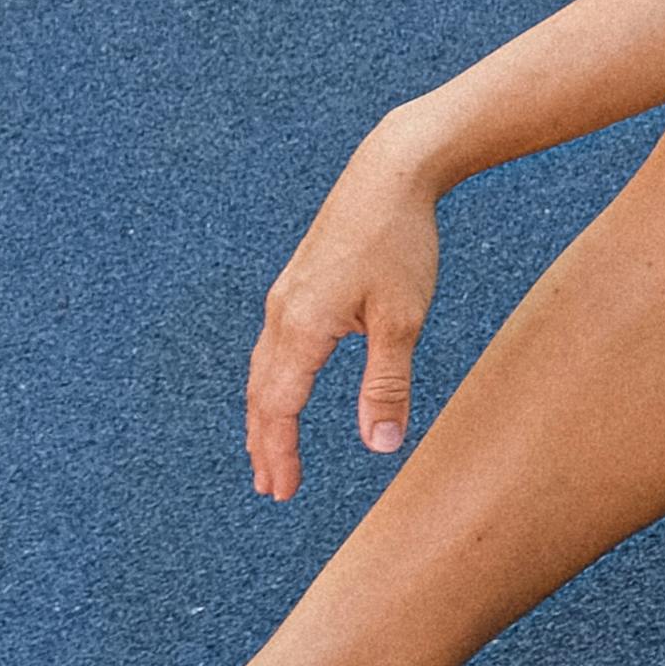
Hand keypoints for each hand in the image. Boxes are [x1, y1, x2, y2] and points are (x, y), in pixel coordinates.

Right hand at [246, 128, 449, 499]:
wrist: (389, 173)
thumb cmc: (400, 243)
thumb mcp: (403, 320)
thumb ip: (387, 384)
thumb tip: (379, 447)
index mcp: (301, 328)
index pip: (279, 408)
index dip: (279, 454)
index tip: (283, 492)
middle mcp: (281, 314)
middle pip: (261, 395)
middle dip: (263, 443)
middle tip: (269, 488)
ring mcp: (285, 297)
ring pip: (264, 370)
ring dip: (264, 415)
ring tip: (269, 450)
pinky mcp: (297, 284)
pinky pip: (273, 347)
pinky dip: (272, 382)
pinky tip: (285, 389)